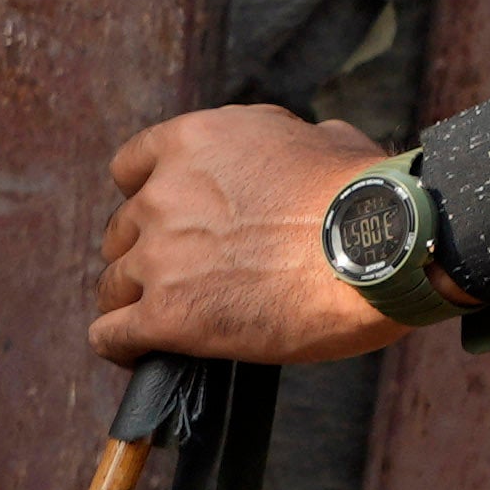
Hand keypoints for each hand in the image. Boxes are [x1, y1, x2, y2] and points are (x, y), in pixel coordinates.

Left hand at [94, 101, 401, 368]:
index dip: (147, 198)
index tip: (166, 221)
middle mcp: (162, 195)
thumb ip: (282, 140)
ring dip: (132, 300)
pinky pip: (111, 335)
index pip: (131, 170)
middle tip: (181, 276)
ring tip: (158, 320)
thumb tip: (299, 144)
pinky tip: (138, 353)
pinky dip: (120, 346)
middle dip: (146, 252)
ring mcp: (159, 256)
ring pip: (112, 285)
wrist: (378, 249)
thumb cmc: (365, 193)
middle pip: (122, 231)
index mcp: (192, 143)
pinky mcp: (166, 314)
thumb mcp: (320, 137)